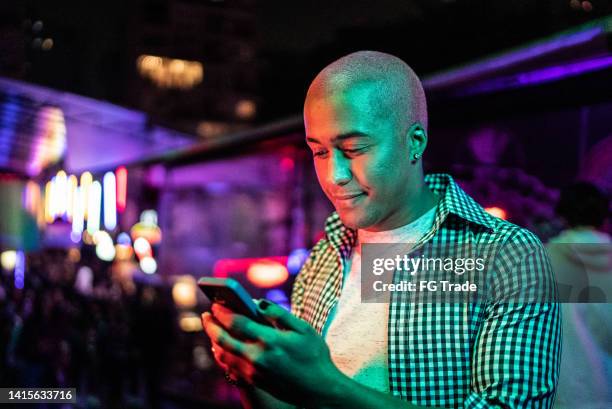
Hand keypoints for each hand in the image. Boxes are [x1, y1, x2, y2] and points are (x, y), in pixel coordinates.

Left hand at [201, 299, 343, 405]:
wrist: (320, 390)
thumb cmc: (315, 356)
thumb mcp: (303, 329)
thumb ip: (279, 314)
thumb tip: (258, 303)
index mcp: (270, 341)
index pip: (237, 323)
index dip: (223, 312)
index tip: (215, 304)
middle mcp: (258, 357)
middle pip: (224, 340)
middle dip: (212, 326)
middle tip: (206, 315)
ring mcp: (254, 371)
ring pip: (224, 355)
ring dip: (214, 340)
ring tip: (212, 329)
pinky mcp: (255, 381)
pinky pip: (231, 366)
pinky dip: (223, 354)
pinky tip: (223, 347)